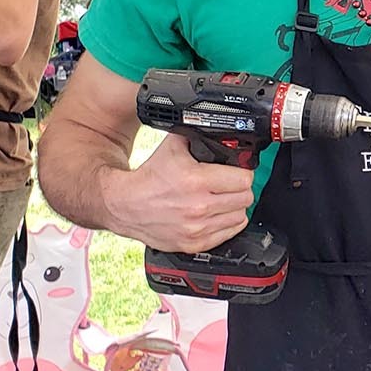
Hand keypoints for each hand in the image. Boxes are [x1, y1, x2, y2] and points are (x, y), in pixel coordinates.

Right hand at [103, 132, 255, 252]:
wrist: (125, 205)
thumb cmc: (149, 178)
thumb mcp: (172, 147)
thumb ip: (196, 135)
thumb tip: (215, 126)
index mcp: (196, 180)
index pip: (243, 178)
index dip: (242, 172)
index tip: (236, 172)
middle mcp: (198, 206)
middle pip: (245, 197)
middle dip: (239, 188)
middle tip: (229, 184)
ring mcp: (197, 228)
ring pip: (240, 215)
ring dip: (234, 206)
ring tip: (221, 199)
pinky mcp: (194, 244)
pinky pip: (229, 232)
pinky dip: (226, 223)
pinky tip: (216, 214)